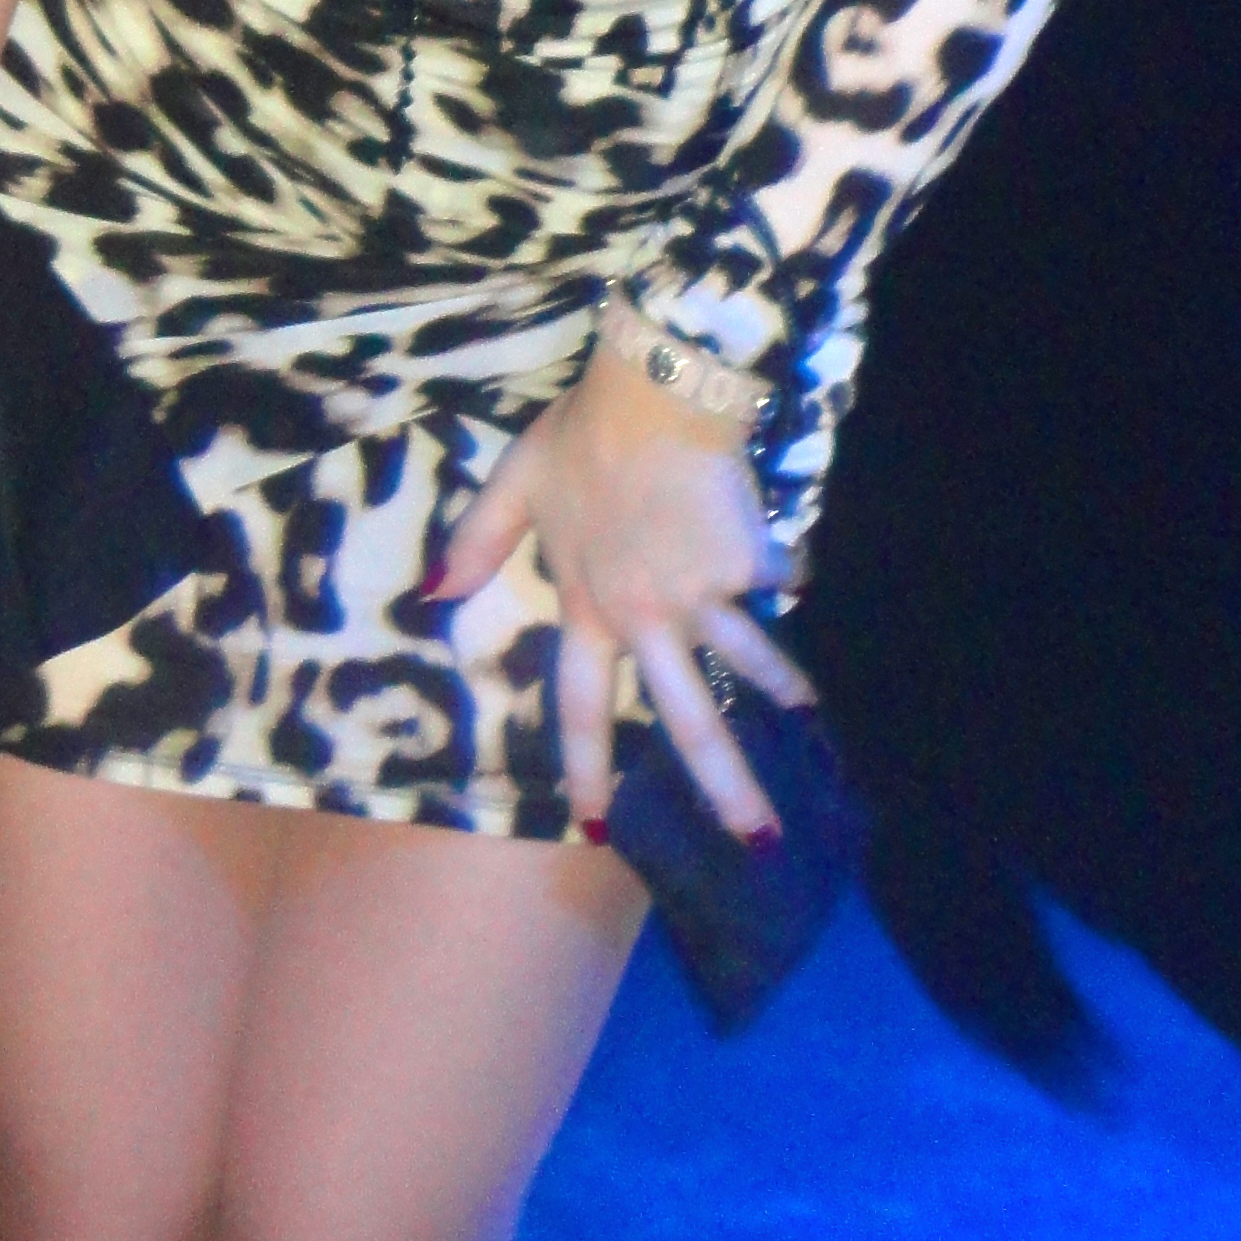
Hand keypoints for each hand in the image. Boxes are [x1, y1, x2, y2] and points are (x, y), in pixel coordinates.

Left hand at [436, 300, 814, 844]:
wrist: (658, 395)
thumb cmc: (584, 435)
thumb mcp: (516, 483)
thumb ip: (477, 542)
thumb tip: (432, 594)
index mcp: (588, 607)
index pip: (583, 704)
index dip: (589, 766)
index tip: (596, 827)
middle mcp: (644, 619)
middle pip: (688, 721)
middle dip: (727, 788)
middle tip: (759, 844)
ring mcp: (700, 598)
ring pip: (746, 666)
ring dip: (780, 694)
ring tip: (808, 722)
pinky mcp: (744, 566)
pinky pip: (772, 580)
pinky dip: (781, 573)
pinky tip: (787, 566)